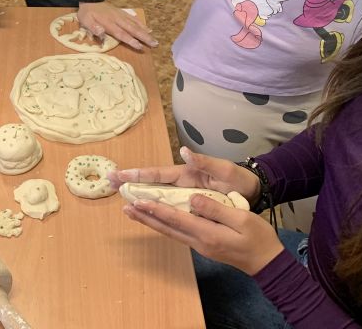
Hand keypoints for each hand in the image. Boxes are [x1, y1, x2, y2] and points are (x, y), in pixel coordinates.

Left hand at [77, 1, 157, 51]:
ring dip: (145, 32)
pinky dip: (141, 24)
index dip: (131, 40)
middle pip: (133, 30)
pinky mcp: (122, 13)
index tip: (140, 46)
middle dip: (144, 38)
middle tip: (154, 44)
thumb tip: (101, 33)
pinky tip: (147, 29)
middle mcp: (118, 20)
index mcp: (109, 23)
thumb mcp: (85, 21)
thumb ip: (93, 27)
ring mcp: (121, 15)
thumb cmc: (87, 13)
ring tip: (154, 39)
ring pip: (135, 24)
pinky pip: (134, 18)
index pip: (122, 33)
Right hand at [110, 147, 260, 204]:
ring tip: (119, 194)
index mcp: (186, 173)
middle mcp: (181, 183)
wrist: (253, 193)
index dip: (138, 174)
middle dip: (130, 181)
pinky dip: (153, 206)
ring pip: (156, 194)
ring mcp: (184, 194)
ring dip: (137, 193)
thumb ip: (205, 161)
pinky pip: (167, 206)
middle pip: (150, 183)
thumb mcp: (225, 169)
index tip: (120, 174)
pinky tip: (142, 209)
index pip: (158, 174)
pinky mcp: (190, 205)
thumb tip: (184, 151)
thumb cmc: (239, 180)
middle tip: (108, 180)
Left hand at [123, 190, 283, 275]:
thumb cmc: (258, 238)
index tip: (138, 201)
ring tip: (134, 213)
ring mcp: (200, 245)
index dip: (156, 209)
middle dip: (145, 216)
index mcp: (207, 233)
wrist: (266, 262)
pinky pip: (178, 234)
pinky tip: (157, 221)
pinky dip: (163, 225)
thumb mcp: (242, 219)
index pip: (176, 219)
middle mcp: (199, 241)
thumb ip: (216, 209)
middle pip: (166, 227)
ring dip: (151, 222)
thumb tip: (193, 198)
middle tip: (126, 207)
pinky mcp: (203, 245)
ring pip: (170, 232)